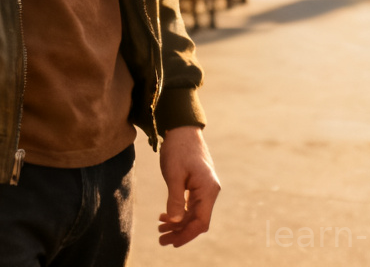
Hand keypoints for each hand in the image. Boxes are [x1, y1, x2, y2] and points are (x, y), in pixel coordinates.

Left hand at [158, 126, 219, 247]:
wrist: (181, 127)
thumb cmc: (178, 148)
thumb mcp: (173, 174)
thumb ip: (175, 198)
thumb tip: (175, 222)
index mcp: (208, 189)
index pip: (201, 221)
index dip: (187, 234)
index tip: (172, 242)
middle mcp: (209, 191)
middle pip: (196, 220)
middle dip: (180, 232)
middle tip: (161, 239)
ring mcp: (204, 188)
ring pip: (192, 213)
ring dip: (178, 223)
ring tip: (160, 230)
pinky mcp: (197, 184)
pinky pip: (190, 204)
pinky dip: (178, 212)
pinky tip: (165, 217)